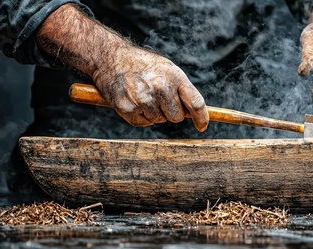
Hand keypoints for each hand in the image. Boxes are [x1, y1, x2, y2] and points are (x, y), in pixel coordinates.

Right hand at [93, 45, 208, 130]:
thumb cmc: (143, 65)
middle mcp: (161, 88)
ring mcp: (144, 99)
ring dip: (154, 113)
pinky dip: (140, 116)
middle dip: (171, 112)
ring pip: (159, 120)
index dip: (202, 118)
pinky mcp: (128, 108)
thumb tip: (193, 113)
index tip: (202, 126)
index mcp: (174, 76)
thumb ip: (181, 89)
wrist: (110, 58)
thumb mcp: (167, 69)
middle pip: (177, 117)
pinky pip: (143, 123)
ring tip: (143, 94)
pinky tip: (134, 100)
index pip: (195, 103)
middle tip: (159, 97)